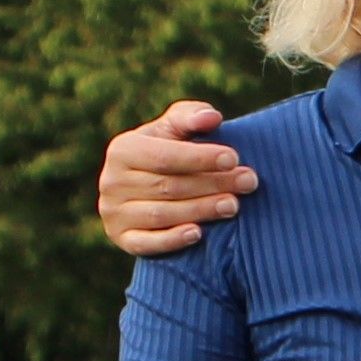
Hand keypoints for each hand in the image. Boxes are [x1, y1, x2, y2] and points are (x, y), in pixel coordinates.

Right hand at [99, 100, 254, 257]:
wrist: (144, 191)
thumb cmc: (167, 153)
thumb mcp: (174, 131)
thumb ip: (190, 118)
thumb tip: (212, 117)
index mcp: (123, 149)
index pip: (164, 156)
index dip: (200, 158)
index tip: (234, 158)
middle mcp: (111, 181)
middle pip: (167, 186)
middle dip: (212, 184)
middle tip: (248, 182)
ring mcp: (114, 213)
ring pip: (161, 214)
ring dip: (200, 210)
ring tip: (234, 205)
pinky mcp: (121, 238)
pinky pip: (146, 243)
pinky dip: (172, 239)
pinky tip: (198, 234)